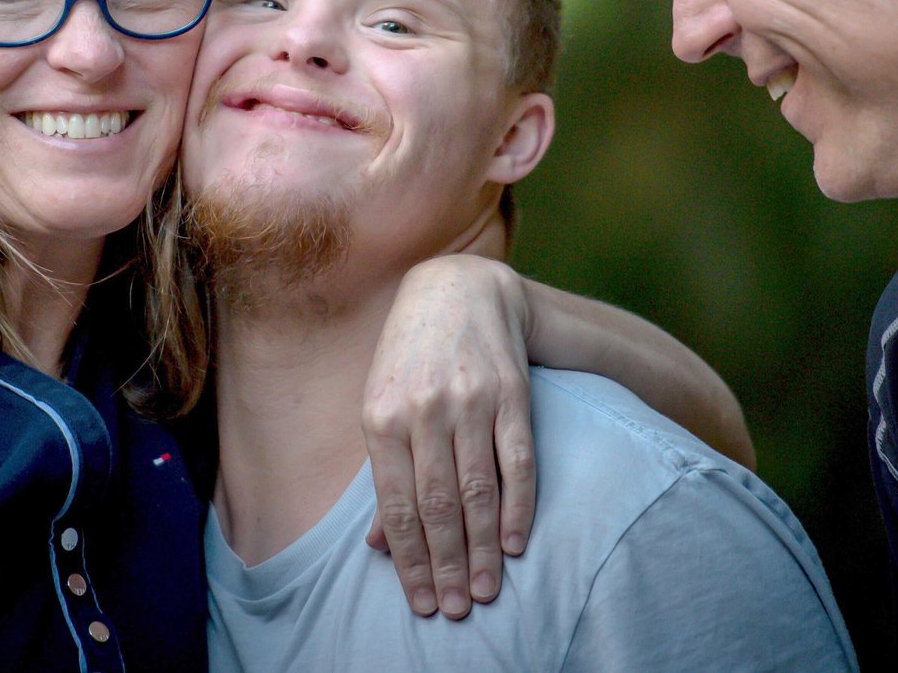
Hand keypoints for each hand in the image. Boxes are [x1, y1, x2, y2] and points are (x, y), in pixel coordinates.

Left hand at [361, 255, 535, 619]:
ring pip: (479, 490)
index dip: (411, 560)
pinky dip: (519, 507)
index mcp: (381, 416)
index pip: (398, 506)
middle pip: (438, 506)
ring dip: (484, 548)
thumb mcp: (380, 405)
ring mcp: (471, 401)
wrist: (457, 289)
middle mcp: (425, 410)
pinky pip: (518, 461)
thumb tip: (378, 545)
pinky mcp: (511, 394)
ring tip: (488, 590)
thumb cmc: (409, 358)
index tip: (424, 601)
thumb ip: (383, 473)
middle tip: (458, 608)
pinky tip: (517, 543)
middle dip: (448, 565)